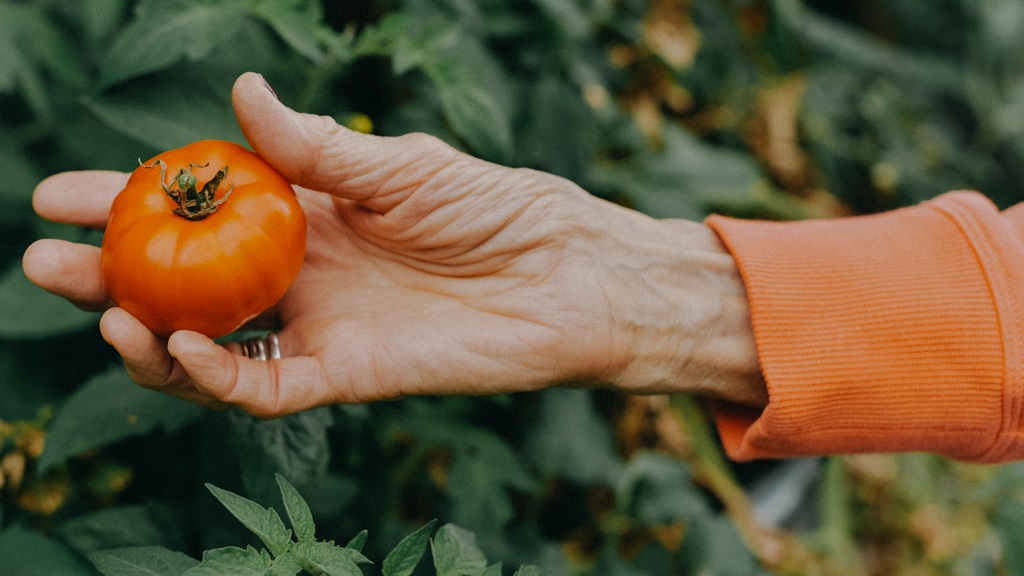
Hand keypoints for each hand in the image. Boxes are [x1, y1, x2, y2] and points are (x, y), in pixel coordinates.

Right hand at [22, 72, 764, 416]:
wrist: (564, 273)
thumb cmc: (495, 207)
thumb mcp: (400, 165)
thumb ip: (317, 148)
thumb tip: (237, 91)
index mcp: (305, 215)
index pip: (198, 211)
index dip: (129, 201)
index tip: (60, 192)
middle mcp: (300, 275)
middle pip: (185, 283)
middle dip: (112, 273)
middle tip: (45, 260)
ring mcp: (319, 328)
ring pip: (210, 347)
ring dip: (148, 336)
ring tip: (106, 309)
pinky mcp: (347, 376)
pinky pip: (264, 388)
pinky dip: (215, 378)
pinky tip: (179, 347)